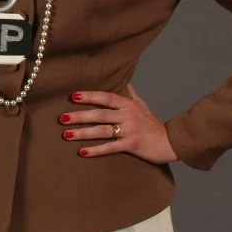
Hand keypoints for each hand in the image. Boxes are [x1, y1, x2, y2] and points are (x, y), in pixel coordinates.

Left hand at [59, 84, 177, 163]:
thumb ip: (130, 94)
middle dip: (79, 116)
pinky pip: (110, 147)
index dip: (89, 96)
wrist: (170, 142)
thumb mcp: (142, 105)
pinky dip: (96, 150)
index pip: (105, 97)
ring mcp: (129, 130)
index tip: (72, 96)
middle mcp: (127, 115)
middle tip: (62, 118)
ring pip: (102, 131)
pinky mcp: (131, 145)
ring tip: (66, 134)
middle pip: (99, 114)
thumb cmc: (152, 124)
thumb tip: (124, 80)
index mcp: (128, 104)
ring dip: (83, 133)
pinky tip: (82, 152)